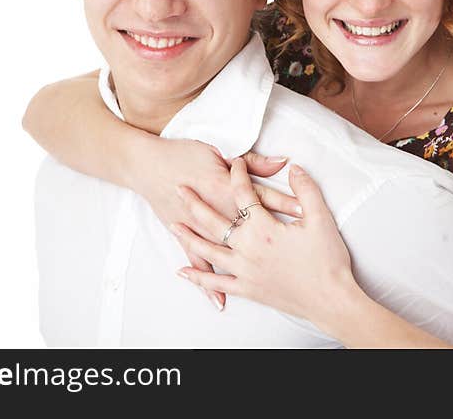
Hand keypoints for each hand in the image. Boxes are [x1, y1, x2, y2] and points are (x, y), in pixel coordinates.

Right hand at [131, 138, 296, 307]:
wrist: (146, 165)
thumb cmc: (183, 155)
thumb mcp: (219, 150)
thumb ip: (253, 161)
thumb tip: (282, 162)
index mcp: (225, 190)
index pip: (263, 199)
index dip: (287, 205)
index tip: (306, 215)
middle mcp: (215, 214)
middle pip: (251, 227)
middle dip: (275, 239)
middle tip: (300, 251)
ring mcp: (200, 230)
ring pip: (228, 251)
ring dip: (247, 265)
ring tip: (268, 281)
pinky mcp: (186, 238)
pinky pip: (201, 265)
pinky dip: (208, 282)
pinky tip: (220, 300)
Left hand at [171, 159, 357, 322]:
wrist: (330, 300)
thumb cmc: (327, 261)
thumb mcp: (320, 218)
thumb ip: (305, 189)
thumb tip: (294, 169)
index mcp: (264, 229)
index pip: (245, 193)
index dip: (239, 174)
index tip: (234, 162)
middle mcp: (248, 249)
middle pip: (215, 220)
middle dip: (196, 202)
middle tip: (180, 188)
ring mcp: (244, 270)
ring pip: (209, 249)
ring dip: (189, 236)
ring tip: (173, 223)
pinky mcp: (247, 289)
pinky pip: (216, 281)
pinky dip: (198, 276)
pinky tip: (184, 271)